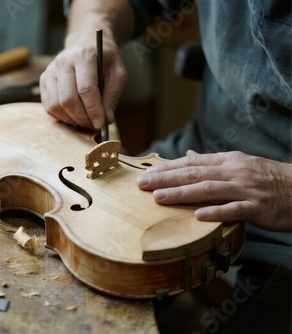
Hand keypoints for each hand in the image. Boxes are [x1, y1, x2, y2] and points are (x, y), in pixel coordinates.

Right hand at [40, 37, 126, 129]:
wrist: (87, 43)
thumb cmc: (104, 59)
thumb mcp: (118, 73)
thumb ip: (112, 96)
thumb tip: (106, 119)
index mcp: (83, 56)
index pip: (85, 89)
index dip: (93, 110)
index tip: (100, 123)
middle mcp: (63, 62)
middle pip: (67, 99)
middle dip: (81, 117)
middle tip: (93, 125)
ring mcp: (50, 71)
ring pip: (55, 105)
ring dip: (71, 119)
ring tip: (85, 121)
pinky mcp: (44, 80)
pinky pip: (48, 105)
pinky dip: (61, 116)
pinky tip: (74, 115)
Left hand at [136, 150, 291, 231]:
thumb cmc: (266, 179)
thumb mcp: (239, 165)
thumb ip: (212, 163)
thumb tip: (189, 156)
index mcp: (228, 161)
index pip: (192, 163)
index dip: (168, 168)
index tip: (146, 173)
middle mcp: (233, 172)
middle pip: (194, 174)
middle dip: (166, 179)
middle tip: (142, 184)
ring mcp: (245, 189)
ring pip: (209, 190)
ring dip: (182, 193)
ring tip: (159, 197)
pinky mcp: (257, 207)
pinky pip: (234, 209)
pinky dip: (215, 212)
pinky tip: (198, 216)